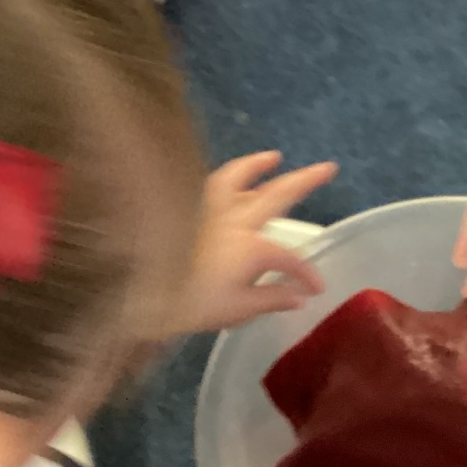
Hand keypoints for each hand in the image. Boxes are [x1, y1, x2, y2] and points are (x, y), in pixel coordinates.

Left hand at [171, 152, 336, 334]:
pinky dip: (228, 177)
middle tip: (327, 168)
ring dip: (258, 165)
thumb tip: (299, 296)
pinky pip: (212, 185)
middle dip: (305, 182)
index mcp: (251, 247)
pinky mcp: (186, 209)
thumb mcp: (236, 309)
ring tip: (274, 157)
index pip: (289, 258)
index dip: (305, 274)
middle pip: (276, 195)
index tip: (315, 289)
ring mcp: (209, 210)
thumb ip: (270, 298)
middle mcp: (235, 220)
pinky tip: (231, 181)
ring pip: (237, 177)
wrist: (139, 291)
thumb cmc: (190, 304)